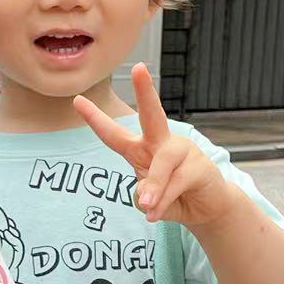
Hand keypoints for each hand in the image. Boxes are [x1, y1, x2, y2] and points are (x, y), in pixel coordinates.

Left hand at [72, 64, 232, 228]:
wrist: (206, 209)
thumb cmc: (173, 198)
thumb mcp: (150, 199)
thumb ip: (144, 194)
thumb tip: (147, 197)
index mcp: (143, 149)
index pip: (114, 134)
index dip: (96, 119)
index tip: (77, 100)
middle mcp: (162, 143)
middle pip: (152, 115)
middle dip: (145, 92)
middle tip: (139, 69)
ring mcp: (183, 151)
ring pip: (161, 165)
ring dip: (153, 188)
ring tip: (147, 207)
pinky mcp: (200, 166)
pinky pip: (176, 183)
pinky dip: (164, 202)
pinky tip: (157, 215)